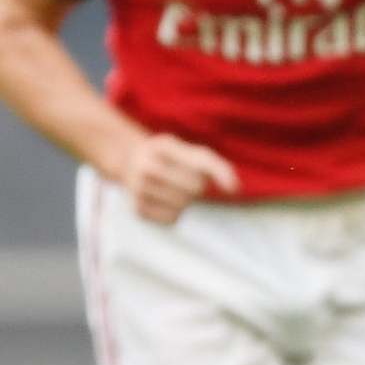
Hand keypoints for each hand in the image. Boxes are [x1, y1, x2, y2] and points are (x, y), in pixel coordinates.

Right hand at [114, 133, 239, 223]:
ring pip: (183, 205)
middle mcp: (148, 165)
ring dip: (185, 200)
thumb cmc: (170, 158)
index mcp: (164, 145)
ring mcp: (138, 187)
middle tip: (182, 178)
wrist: (129, 161)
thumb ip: (214, 165)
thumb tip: (235, 189)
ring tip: (171, 188)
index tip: (234, 189)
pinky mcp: (137, 209)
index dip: (219, 173)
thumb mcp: (188, 151)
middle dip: (196, 185)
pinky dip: (174, 213)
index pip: (200, 161)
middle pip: (195, 187)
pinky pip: (172, 219)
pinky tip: (163, 200)